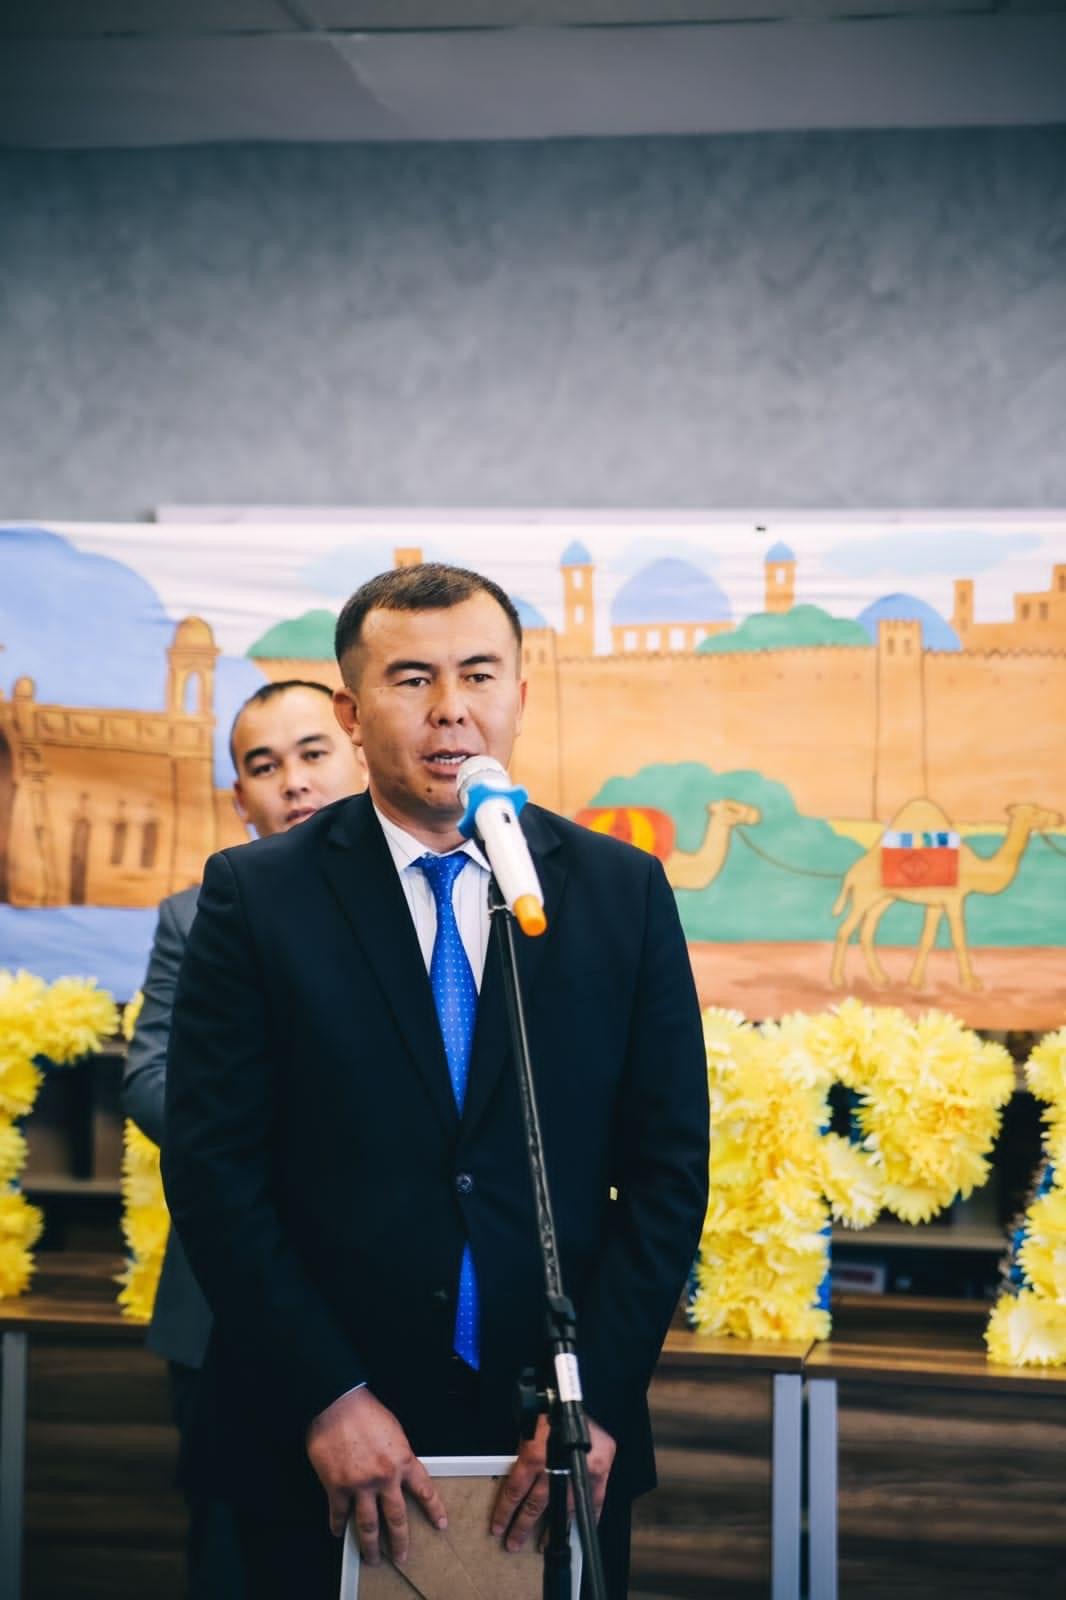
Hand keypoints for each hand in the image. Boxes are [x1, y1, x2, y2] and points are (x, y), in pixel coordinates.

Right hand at [306, 1387, 447, 1565]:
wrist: (338, 1405)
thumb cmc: (366, 1412)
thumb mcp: (395, 1432)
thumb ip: (398, 1456)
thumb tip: (398, 1472)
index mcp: (403, 1460)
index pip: (424, 1491)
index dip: (434, 1510)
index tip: (441, 1524)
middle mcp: (385, 1477)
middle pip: (396, 1518)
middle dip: (400, 1542)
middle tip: (402, 1557)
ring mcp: (360, 1485)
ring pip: (368, 1525)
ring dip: (371, 1546)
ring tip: (372, 1558)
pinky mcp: (337, 1486)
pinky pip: (339, 1513)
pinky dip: (337, 1525)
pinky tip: (338, 1532)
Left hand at [490, 1413, 615, 1552]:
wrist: (587, 1393)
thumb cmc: (553, 1403)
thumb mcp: (528, 1423)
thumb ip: (524, 1450)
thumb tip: (519, 1471)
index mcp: (534, 1456)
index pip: (515, 1492)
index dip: (505, 1512)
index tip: (498, 1528)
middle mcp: (555, 1469)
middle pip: (535, 1506)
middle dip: (522, 1527)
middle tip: (513, 1544)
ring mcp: (580, 1473)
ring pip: (563, 1510)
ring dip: (553, 1530)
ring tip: (544, 1546)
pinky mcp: (600, 1471)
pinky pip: (594, 1502)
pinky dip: (588, 1518)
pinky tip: (580, 1530)